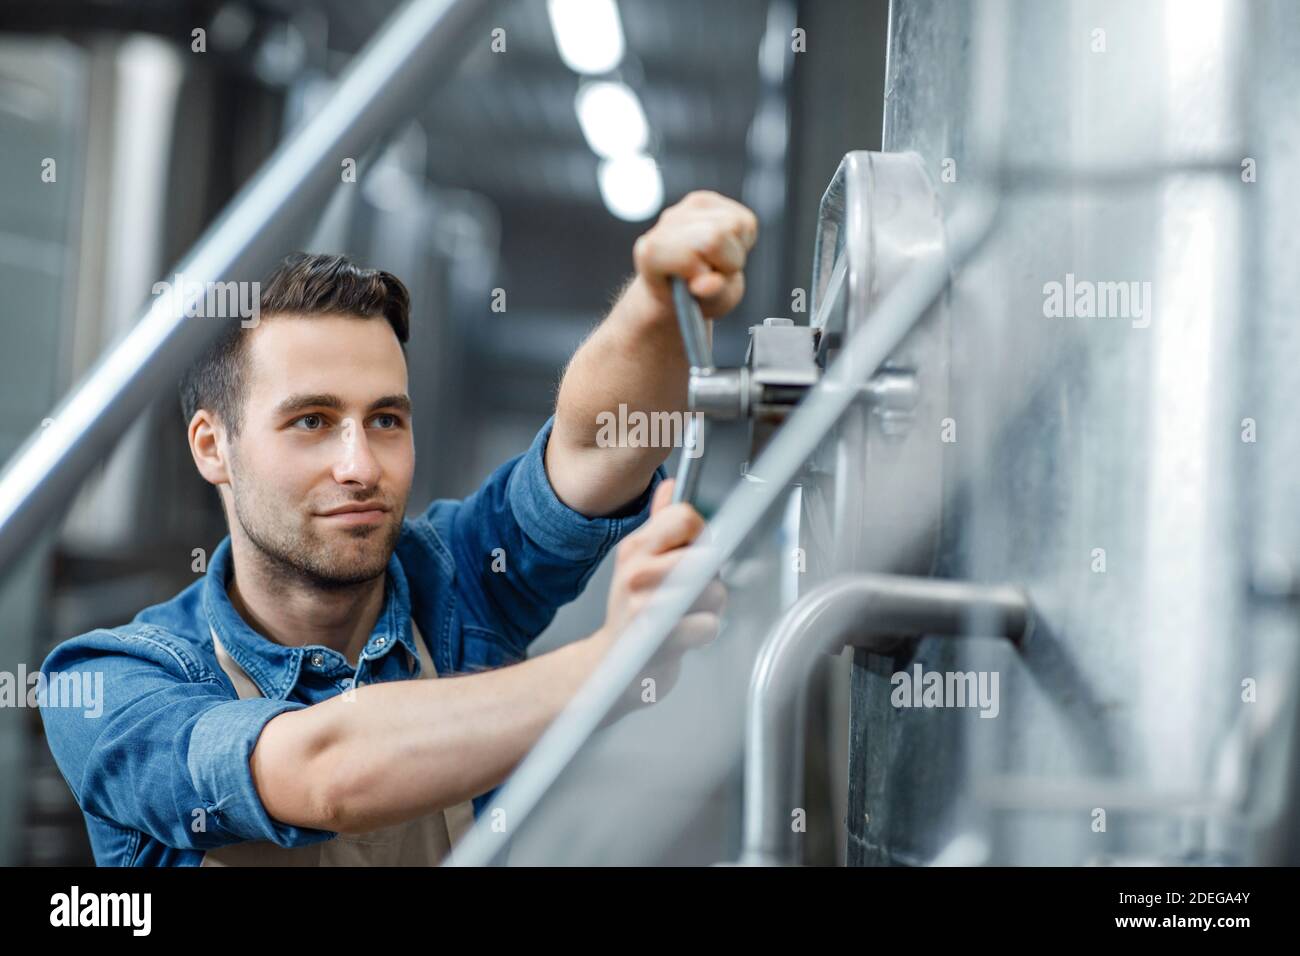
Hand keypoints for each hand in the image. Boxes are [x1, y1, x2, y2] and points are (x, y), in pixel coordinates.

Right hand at [591, 478, 725, 707]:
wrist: (608, 668)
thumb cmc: (631, 615)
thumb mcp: (638, 562)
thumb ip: (660, 523)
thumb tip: (670, 486)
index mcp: (636, 549)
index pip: (685, 516)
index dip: (701, 533)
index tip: (693, 550)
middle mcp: (638, 573)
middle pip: (707, 554)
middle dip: (710, 576)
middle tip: (689, 592)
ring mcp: (646, 606)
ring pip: (714, 591)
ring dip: (710, 608)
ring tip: (684, 615)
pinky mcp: (659, 639)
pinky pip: (709, 625)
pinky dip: (704, 633)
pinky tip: (683, 637)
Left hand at [632, 190, 758, 319]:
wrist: (680, 284)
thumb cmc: (690, 298)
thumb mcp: (703, 307)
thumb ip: (710, 295)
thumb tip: (710, 284)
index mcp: (653, 252)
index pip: (695, 252)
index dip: (711, 272)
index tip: (700, 284)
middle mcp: (667, 222)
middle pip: (718, 236)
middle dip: (728, 261)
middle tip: (714, 274)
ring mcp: (687, 207)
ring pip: (735, 225)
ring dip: (737, 251)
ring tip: (718, 263)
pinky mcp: (708, 200)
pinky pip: (745, 221)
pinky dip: (743, 241)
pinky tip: (725, 250)